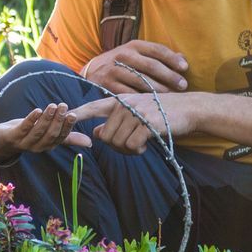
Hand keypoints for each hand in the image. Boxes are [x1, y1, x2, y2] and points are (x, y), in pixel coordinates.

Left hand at [0, 102, 92, 162]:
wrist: (2, 141)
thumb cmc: (29, 134)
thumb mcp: (49, 135)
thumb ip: (68, 137)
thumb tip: (89, 142)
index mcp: (49, 145)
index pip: (61, 136)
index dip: (67, 127)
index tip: (74, 114)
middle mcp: (38, 147)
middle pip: (50, 134)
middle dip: (58, 120)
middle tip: (63, 106)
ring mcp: (25, 143)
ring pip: (38, 131)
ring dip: (46, 118)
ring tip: (52, 105)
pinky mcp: (13, 137)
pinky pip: (23, 128)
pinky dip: (31, 119)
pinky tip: (37, 110)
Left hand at [67, 92, 201, 155]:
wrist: (189, 109)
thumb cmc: (161, 113)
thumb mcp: (137, 113)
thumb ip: (116, 121)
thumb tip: (96, 134)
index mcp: (119, 101)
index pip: (92, 107)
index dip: (76, 113)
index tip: (62, 116)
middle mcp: (124, 104)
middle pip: (105, 136)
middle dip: (116, 147)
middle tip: (131, 146)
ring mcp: (135, 113)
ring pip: (117, 143)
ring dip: (128, 150)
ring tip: (141, 144)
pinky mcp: (146, 123)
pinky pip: (131, 145)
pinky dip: (138, 150)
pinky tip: (146, 145)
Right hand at [82, 40, 189, 94]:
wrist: (92, 72)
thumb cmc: (123, 64)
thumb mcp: (138, 55)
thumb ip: (158, 57)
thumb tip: (183, 58)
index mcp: (134, 46)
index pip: (157, 50)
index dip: (172, 59)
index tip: (185, 68)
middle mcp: (123, 55)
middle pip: (151, 66)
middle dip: (169, 76)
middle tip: (183, 85)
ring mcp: (114, 70)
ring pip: (141, 81)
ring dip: (159, 90)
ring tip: (171, 96)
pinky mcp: (108, 85)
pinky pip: (129, 94)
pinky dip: (142, 100)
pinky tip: (152, 105)